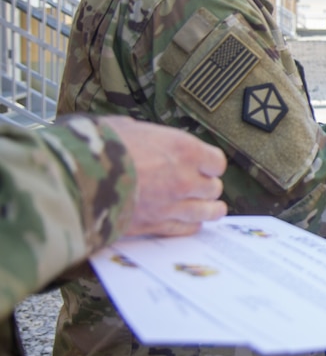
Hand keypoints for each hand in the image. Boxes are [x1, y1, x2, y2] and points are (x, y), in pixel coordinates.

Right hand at [101, 117, 227, 236]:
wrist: (78, 178)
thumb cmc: (99, 146)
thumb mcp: (126, 126)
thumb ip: (145, 135)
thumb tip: (139, 134)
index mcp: (183, 150)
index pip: (216, 162)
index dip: (210, 164)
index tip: (205, 165)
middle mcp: (184, 179)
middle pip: (213, 188)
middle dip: (207, 186)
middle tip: (202, 186)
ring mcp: (171, 205)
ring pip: (205, 212)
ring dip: (209, 210)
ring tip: (213, 209)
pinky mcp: (154, 225)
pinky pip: (184, 229)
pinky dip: (190, 226)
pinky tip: (192, 224)